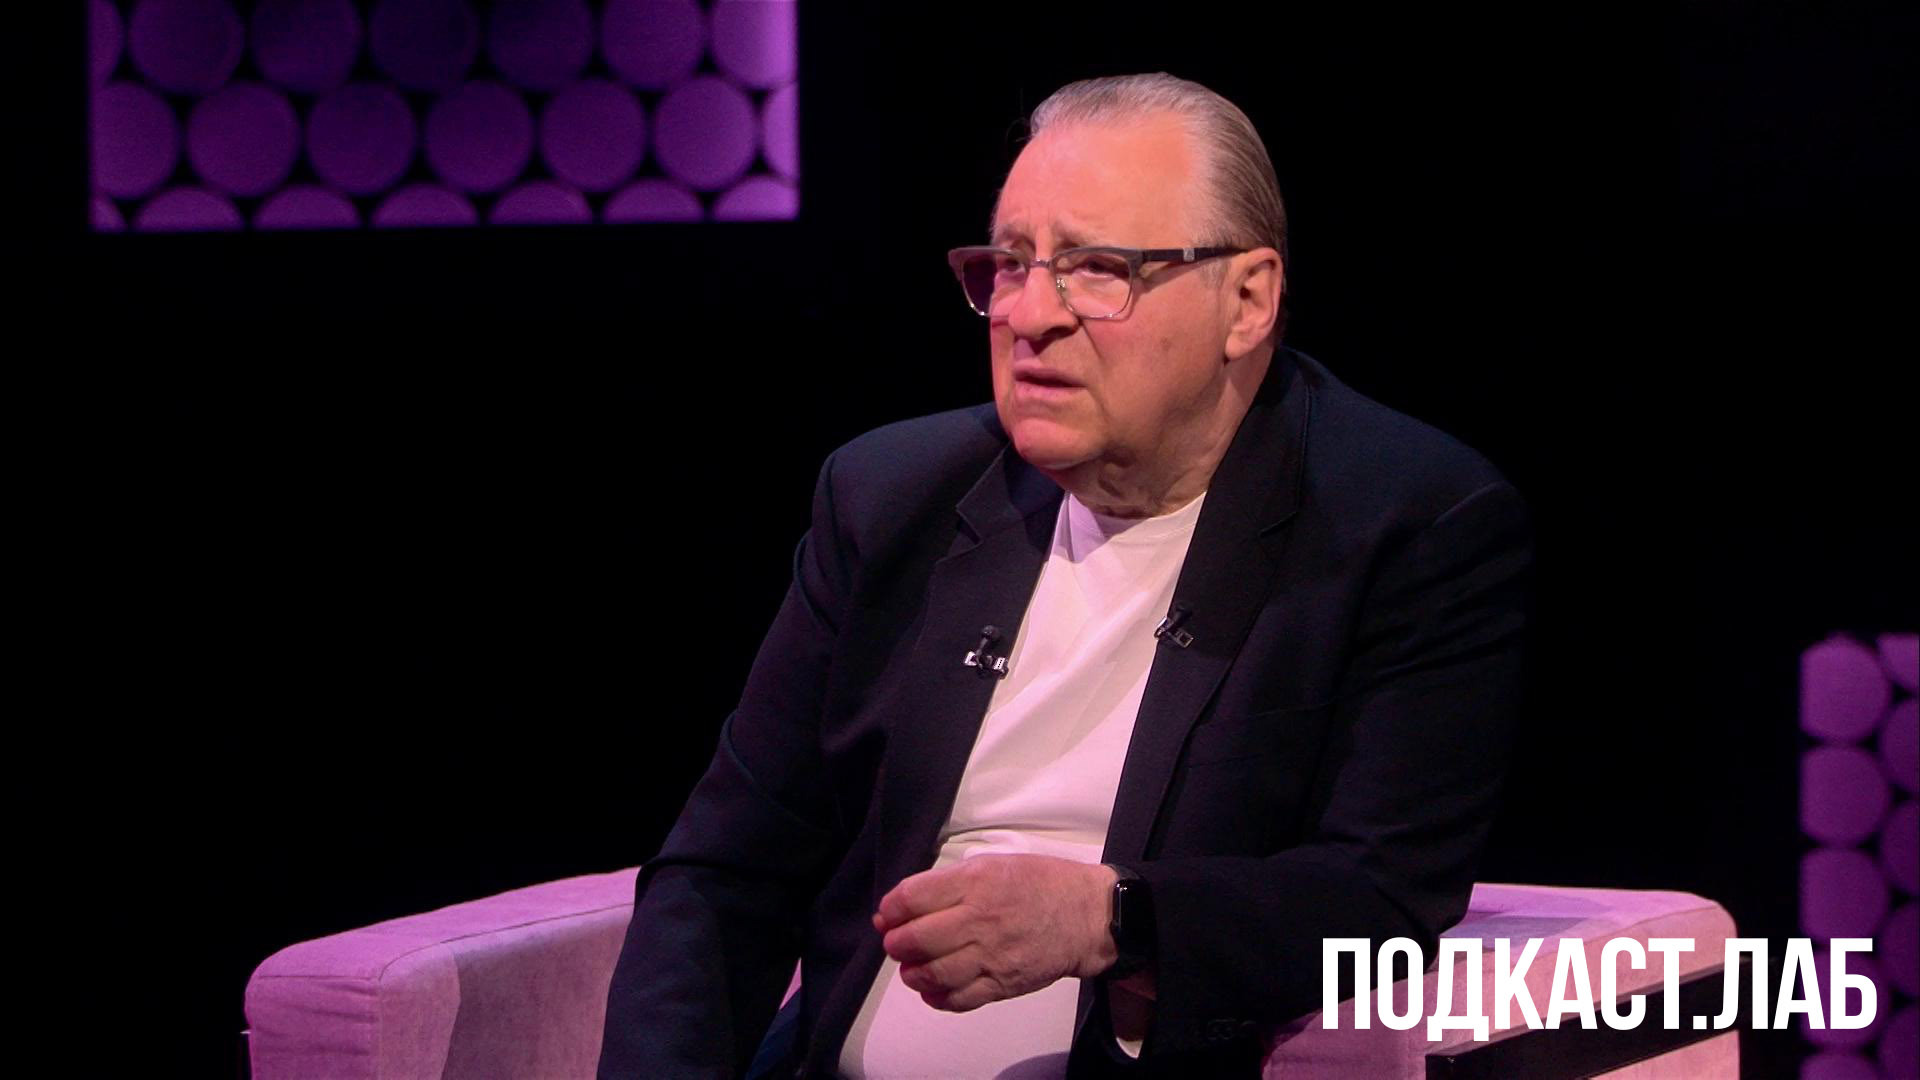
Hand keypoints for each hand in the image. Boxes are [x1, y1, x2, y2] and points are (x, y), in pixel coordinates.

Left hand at [873, 854, 1118, 1011]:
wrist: (1088, 916)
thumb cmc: (1041, 883)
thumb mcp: (995, 864)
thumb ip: (951, 882)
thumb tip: (907, 904)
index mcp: (976, 882)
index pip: (913, 898)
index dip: (891, 909)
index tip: (887, 915)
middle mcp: (980, 919)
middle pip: (917, 939)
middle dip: (896, 944)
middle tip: (896, 944)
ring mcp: (992, 956)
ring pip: (934, 973)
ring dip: (912, 974)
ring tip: (911, 969)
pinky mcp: (1004, 984)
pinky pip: (960, 999)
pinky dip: (938, 998)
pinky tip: (933, 990)